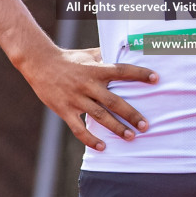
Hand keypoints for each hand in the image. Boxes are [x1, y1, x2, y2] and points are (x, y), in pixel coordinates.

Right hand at [18, 46, 158, 151]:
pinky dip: (91, 140)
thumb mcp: (88, 54)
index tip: (156, 79)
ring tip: (131, 137)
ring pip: (99, 116)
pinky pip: (79, 129)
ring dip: (116, 128)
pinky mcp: (65, 110)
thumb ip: (107, 55)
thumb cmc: (68, 58)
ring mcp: (76, 99)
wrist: (39, 63)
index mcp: (96, 69)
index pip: (122, 71)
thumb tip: (126, 50)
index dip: (139, 74)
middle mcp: (87, 85)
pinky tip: (103, 147)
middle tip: (146, 125)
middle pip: (113, 101)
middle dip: (131, 114)